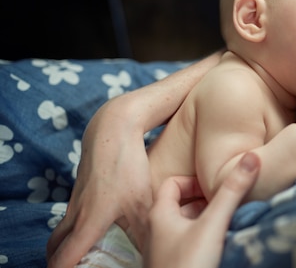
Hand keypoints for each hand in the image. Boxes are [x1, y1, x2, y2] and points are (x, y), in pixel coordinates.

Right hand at [46, 96, 152, 267]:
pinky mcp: (83, 188)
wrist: (113, 127)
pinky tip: (97, 226)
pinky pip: (73, 214)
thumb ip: (147, 231)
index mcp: (88, 221)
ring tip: (83, 253)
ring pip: (63, 228)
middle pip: (55, 245)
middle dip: (58, 260)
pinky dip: (77, 226)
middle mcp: (76, 212)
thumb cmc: (127, 164)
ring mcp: (77, 199)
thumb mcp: (143, 200)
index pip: (64, 258)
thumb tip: (153, 254)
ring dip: (66, 242)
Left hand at [144, 153, 259, 267]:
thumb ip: (232, 191)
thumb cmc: (188, 265)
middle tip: (225, 201)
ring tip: (227, 221)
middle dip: (204, 201)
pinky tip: (220, 245)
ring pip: (186, 227)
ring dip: (206, 221)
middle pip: (180, 206)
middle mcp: (158, 232)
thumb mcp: (213, 224)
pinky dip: (205, 239)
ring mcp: (166, 252)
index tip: (215, 186)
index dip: (194, 181)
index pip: (172, 183)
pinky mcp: (176, 266)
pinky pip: (190, 245)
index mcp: (159, 215)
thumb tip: (252, 157)